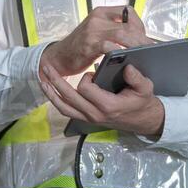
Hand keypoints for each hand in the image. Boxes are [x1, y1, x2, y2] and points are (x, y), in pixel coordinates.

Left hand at [39, 61, 164, 137]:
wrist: (143, 120)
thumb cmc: (143, 102)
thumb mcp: (146, 88)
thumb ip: (137, 78)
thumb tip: (127, 66)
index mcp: (108, 105)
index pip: (85, 89)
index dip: (86, 78)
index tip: (92, 72)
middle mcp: (95, 114)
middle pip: (68, 97)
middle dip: (56, 81)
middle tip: (47, 67)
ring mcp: (89, 118)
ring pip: (64, 107)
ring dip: (51, 93)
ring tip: (42, 79)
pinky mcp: (86, 119)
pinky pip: (67, 111)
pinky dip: (56, 101)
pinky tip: (50, 90)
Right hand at [41, 6, 151, 76]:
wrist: (58, 57)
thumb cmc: (81, 47)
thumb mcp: (97, 32)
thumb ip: (114, 30)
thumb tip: (139, 38)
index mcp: (102, 12)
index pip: (128, 11)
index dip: (140, 24)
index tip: (145, 37)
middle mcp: (97, 18)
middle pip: (128, 24)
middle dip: (142, 37)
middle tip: (151, 49)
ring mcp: (92, 31)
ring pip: (122, 34)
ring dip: (136, 45)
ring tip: (144, 55)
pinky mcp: (88, 45)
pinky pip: (109, 47)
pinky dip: (121, 53)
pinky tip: (127, 60)